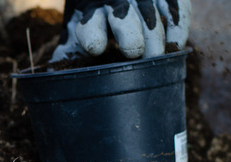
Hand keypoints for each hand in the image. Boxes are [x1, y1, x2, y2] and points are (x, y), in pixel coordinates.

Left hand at [51, 0, 190, 61]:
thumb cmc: (90, 27)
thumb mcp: (73, 40)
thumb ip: (66, 59)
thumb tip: (52, 83)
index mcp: (89, 16)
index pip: (90, 25)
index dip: (93, 37)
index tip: (96, 49)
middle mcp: (115, 2)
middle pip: (124, 18)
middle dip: (131, 37)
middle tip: (135, 54)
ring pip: (152, 14)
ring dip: (157, 38)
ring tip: (159, 58)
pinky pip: (177, 7)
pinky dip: (178, 26)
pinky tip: (176, 45)